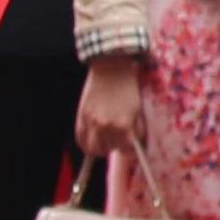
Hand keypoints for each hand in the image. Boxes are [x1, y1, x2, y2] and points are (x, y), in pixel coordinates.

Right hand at [70, 52, 146, 170]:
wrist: (110, 68)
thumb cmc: (128, 88)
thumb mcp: (138, 109)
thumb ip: (137, 130)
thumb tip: (136, 145)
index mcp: (123, 125)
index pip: (126, 150)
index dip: (131, 149)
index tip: (132, 146)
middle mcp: (105, 127)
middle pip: (109, 150)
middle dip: (116, 146)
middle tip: (119, 139)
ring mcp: (91, 122)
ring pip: (93, 149)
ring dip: (101, 147)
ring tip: (107, 139)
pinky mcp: (81, 117)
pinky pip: (80, 140)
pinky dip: (87, 144)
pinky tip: (94, 138)